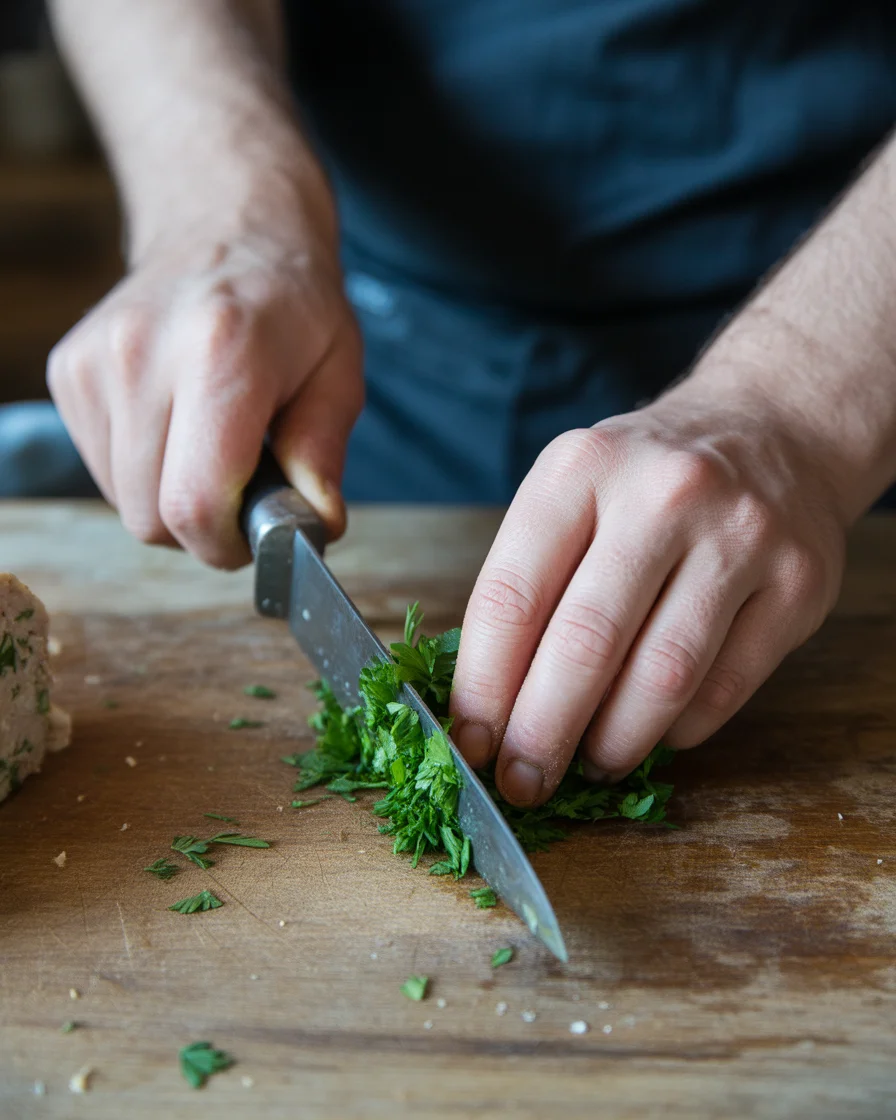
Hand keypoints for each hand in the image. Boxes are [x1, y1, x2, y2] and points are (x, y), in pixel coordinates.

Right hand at [48, 209, 361, 568]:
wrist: (227, 225)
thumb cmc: (293, 306)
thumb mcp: (339, 374)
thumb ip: (323, 455)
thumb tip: (314, 528)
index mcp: (221, 355)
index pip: (193, 504)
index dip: (226, 544)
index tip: (254, 533)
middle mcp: (142, 354)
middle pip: (151, 516)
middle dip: (202, 529)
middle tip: (242, 493)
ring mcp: (95, 360)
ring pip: (122, 502)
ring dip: (170, 502)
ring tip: (211, 449)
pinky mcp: (69, 370)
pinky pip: (102, 469)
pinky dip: (142, 472)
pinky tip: (177, 427)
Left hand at [450, 390, 847, 806]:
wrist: (772, 431)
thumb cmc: (644, 482)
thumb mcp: (572, 492)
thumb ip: (531, 581)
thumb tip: (488, 706)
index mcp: (582, 469)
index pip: (512, 596)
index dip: (484, 686)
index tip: (472, 743)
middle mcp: (663, 494)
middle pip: (585, 644)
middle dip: (542, 733)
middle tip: (522, 782)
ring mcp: (741, 536)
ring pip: (663, 677)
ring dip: (613, 742)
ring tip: (589, 764)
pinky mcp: (799, 583)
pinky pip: (725, 688)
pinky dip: (678, 728)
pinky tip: (654, 730)